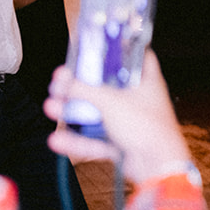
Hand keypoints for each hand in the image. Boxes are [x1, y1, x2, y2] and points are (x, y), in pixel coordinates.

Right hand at [44, 52, 191, 184]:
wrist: (159, 166)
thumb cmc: (147, 128)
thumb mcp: (111, 101)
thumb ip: (85, 90)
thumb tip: (66, 82)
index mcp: (146, 81)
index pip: (137, 56)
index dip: (120, 48)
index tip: (100, 43)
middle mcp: (139, 99)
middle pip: (107, 86)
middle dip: (81, 84)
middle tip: (60, 81)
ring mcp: (130, 122)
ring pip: (98, 113)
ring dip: (74, 111)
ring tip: (51, 106)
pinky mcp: (123, 143)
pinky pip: (97, 138)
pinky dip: (79, 139)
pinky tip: (58, 139)